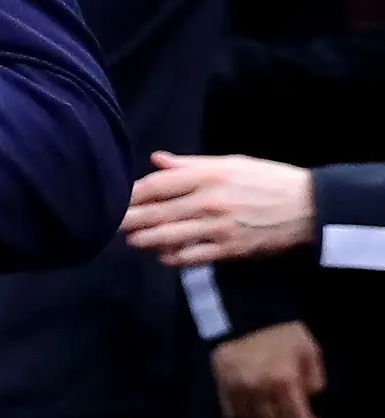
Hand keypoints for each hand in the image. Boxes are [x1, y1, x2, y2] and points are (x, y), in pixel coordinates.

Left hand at [122, 153, 317, 266]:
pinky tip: (162, 256)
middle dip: (129, 221)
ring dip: (144, 241)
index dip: (131, 195)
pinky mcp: (229, 249)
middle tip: (110, 225)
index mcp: (208, 176)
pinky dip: (173, 258)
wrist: (309, 206)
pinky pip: (191, 256)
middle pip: (155, 213)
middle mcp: (208, 201)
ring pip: (168, 238)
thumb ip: (190, 164)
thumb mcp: (231, 163)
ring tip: (132, 241)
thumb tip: (156, 159)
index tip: (114, 199)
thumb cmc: (268, 180)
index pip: (156, 185)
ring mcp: (217, 227)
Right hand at [213, 319, 325, 417]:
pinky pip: (231, 413)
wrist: (246, 316)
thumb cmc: (282, 334)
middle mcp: (259, 387)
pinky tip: (253, 407)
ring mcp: (237, 388)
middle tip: (290, 416)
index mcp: (284, 379)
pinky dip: (243, 414)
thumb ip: (315, 379)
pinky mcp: (221, 385)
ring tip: (271, 413)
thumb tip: (307, 398)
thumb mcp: (310, 350)